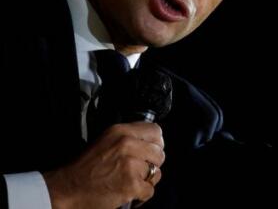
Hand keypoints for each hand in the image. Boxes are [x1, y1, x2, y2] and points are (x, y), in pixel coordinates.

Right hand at [43, 122, 164, 208]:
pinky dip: (141, 195)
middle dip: (152, 164)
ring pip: (156, 173)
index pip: (156, 131)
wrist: (67, 190)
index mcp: (121, 131)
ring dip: (146, 180)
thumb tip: (153, 142)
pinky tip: (128, 193)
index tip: (150, 151)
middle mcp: (127, 145)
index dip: (156, 143)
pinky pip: (150, 190)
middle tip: (139, 171)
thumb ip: (129, 138)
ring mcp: (130, 165)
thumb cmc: (85, 167)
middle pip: (159, 153)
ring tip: (131, 181)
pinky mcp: (130, 185)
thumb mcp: (106, 141)